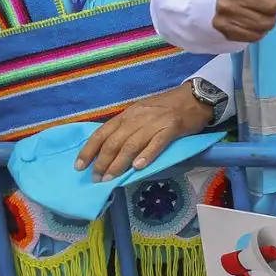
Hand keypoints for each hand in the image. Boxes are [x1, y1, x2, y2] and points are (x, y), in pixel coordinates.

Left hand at [75, 84, 215, 179]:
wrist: (196, 97)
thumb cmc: (167, 107)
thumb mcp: (141, 113)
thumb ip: (127, 128)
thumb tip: (109, 150)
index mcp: (128, 114)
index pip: (102, 133)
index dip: (89, 150)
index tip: (79, 167)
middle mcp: (138, 118)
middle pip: (115, 141)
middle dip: (102, 162)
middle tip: (97, 178)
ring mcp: (155, 123)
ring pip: (132, 144)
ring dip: (119, 164)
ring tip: (111, 178)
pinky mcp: (172, 128)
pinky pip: (157, 143)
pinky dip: (146, 155)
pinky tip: (138, 167)